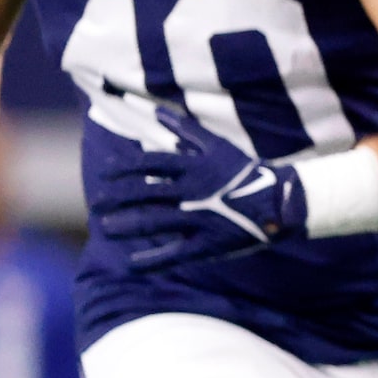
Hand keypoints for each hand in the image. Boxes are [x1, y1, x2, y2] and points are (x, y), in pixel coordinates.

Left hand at [95, 103, 307, 269]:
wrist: (280, 202)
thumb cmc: (246, 171)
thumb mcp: (217, 145)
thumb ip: (185, 130)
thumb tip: (158, 112)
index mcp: (193, 167)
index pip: (149, 164)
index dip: (123, 169)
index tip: (105, 174)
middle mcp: (192, 192)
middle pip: (144, 193)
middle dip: (117, 199)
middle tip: (96, 204)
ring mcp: (199, 219)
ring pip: (154, 222)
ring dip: (127, 226)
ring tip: (106, 228)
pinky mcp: (209, 243)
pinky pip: (176, 253)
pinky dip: (153, 260)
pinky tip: (132, 265)